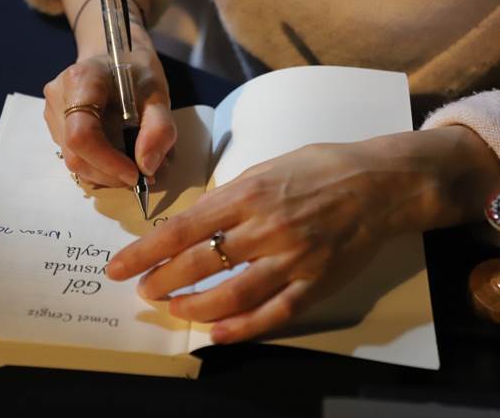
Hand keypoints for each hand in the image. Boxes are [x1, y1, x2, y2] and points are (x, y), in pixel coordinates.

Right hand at [43, 29, 175, 187]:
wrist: (114, 53)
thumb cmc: (136, 71)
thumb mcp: (158, 95)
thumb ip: (158, 129)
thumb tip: (146, 167)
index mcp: (81, 81)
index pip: (82, 134)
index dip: (108, 162)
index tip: (136, 173)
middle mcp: (58, 97)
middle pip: (76, 154)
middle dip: (111, 173)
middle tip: (143, 174)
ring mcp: (52, 112)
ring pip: (74, 160)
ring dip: (107, 173)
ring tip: (135, 163)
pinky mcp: (55, 125)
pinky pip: (75, 156)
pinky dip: (100, 166)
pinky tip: (119, 157)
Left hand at [107, 126, 499, 342]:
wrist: (379, 184)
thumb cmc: (320, 168)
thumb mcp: (266, 166)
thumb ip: (230, 196)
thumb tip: (196, 223)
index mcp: (248, 193)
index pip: (181, 229)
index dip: (144, 253)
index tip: (119, 268)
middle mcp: (265, 228)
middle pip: (198, 264)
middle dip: (162, 281)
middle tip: (144, 291)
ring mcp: (291, 259)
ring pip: (231, 295)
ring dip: (194, 307)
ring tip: (174, 309)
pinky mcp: (315, 283)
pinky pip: (273, 313)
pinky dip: (241, 328)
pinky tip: (217, 333)